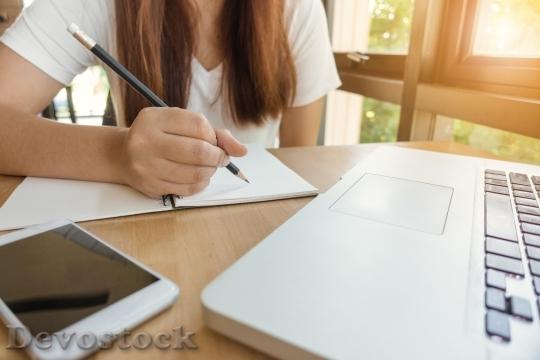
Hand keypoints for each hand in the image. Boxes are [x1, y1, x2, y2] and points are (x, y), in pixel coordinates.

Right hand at [120, 107, 246, 197]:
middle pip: (199, 151)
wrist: (123, 155)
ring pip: (196, 173)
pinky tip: (198, 177)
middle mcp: (146, 141)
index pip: (199, 125)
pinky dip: (201, 183)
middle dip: (218, 156)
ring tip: (209, 166)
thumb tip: (241, 150)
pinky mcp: (150, 186)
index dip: (214, 136)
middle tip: (220, 157)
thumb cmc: (159, 136)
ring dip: (211, 171)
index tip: (215, 141)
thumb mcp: (178, 123)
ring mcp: (147, 166)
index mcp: (154, 118)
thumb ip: (212, 132)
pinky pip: (188, 188)